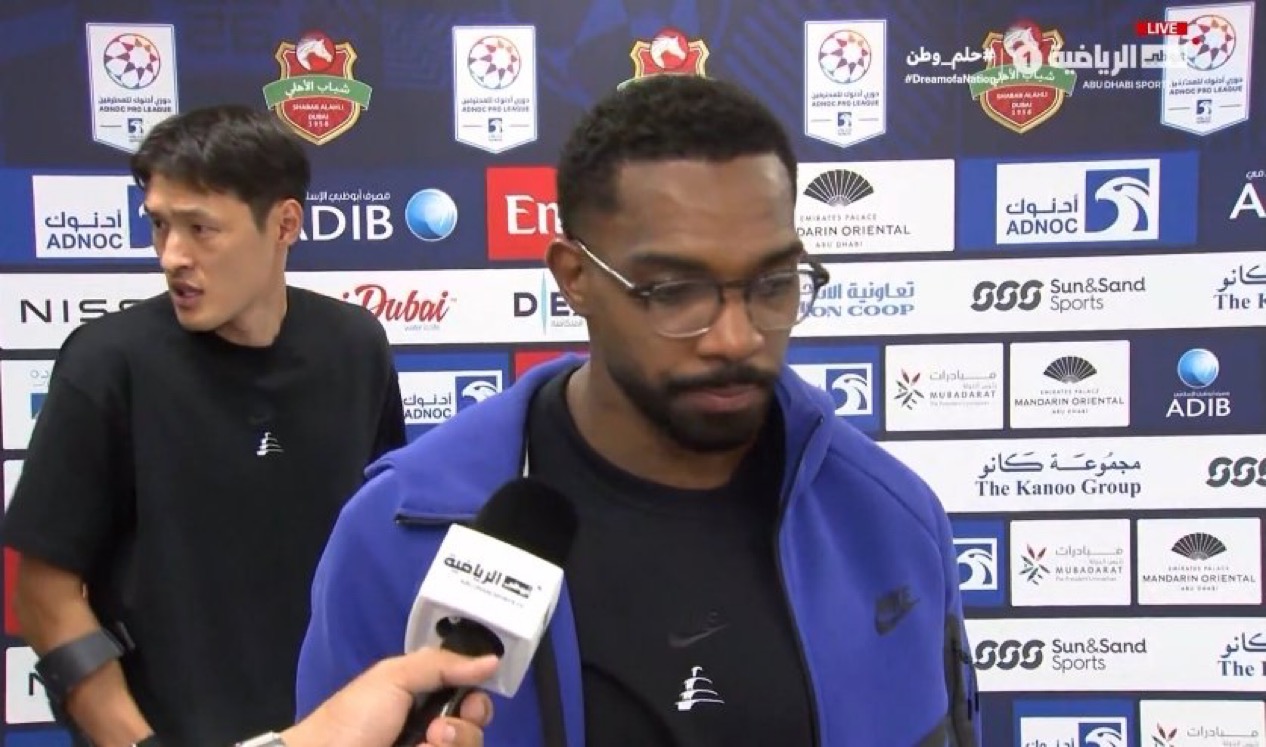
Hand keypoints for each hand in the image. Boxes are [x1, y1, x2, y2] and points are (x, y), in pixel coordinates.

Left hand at [281, 649, 497, 746]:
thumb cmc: (353, 717)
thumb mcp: (394, 677)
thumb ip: (442, 664)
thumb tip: (493, 660)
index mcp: (424, 699)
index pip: (470, 699)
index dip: (478, 700)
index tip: (472, 700)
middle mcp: (431, 730)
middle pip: (475, 729)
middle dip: (468, 726)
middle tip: (441, 728)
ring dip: (455, 744)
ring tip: (426, 744)